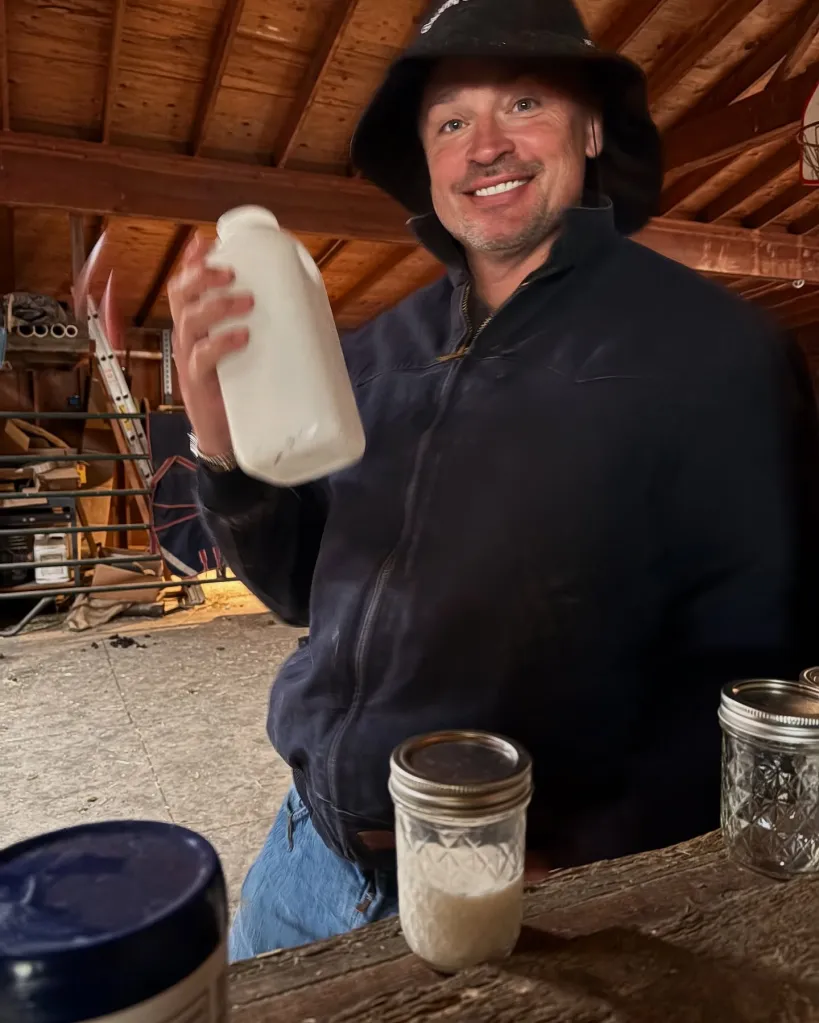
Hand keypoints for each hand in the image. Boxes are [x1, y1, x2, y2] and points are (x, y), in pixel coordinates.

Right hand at [168, 231, 253, 456]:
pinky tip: (242, 336)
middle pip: (180, 296)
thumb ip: (267, 331)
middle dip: (201, 276)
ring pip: (189, 322)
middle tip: (231, 271)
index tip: (206, 240)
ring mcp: (190, 362)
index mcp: (199, 328)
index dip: (191, 262)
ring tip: (247, 300)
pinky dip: (221, 343)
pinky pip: (202, 358)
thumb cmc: (242, 393)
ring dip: (217, 305)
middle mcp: (189, 340)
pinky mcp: (198, 385)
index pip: (186, 287)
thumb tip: (311, 307)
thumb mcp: (251, 354)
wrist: (226, 441)